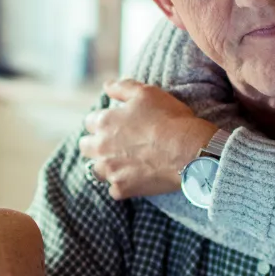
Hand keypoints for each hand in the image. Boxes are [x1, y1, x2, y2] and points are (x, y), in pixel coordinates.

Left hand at [79, 79, 216, 199]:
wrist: (188, 151)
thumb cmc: (170, 119)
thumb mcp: (147, 93)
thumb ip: (122, 87)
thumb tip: (106, 85)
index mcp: (105, 122)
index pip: (90, 121)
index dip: (104, 121)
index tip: (118, 124)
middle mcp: (101, 147)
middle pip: (86, 146)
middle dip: (97, 144)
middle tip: (116, 143)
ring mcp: (110, 170)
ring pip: (96, 170)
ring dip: (106, 166)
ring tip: (124, 162)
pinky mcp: (122, 188)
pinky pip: (114, 190)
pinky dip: (123, 185)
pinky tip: (137, 178)